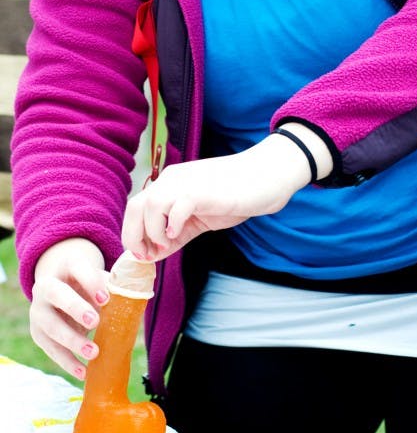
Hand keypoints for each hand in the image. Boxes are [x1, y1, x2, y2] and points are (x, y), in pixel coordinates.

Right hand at [30, 238, 109, 379]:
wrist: (63, 290)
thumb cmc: (89, 285)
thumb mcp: (100, 280)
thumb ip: (115, 286)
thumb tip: (136, 297)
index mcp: (66, 265)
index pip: (77, 267)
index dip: (91, 281)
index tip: (106, 298)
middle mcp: (47, 285)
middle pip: (56, 293)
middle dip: (75, 307)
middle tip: (95, 322)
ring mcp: (38, 310)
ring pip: (50, 325)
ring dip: (72, 340)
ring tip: (93, 352)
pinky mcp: (38, 333)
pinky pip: (50, 348)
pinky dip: (67, 361)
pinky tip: (83, 371)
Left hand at [122, 129, 327, 260]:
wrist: (266, 177)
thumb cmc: (235, 195)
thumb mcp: (198, 218)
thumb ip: (175, 234)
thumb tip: (152, 254)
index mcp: (169, 183)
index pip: (136, 207)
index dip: (133, 234)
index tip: (145, 255)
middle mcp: (172, 179)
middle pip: (134, 207)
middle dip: (134, 237)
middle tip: (147, 256)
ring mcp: (185, 183)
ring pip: (149, 206)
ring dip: (152, 232)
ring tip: (168, 244)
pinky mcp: (201, 191)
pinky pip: (175, 207)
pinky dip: (172, 224)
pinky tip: (180, 233)